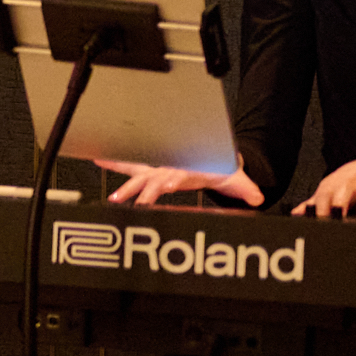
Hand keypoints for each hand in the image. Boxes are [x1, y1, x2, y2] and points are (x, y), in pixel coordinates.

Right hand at [96, 160, 263, 208]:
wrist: (211, 156)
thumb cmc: (220, 167)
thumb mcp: (236, 178)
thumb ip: (246, 189)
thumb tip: (258, 196)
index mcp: (186, 170)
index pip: (176, 175)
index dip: (170, 180)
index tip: (164, 184)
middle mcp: (169, 168)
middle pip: (149, 179)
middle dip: (137, 189)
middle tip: (123, 198)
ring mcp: (158, 169)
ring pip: (135, 174)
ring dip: (122, 184)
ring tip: (111, 196)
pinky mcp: (152, 171)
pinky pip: (129, 167)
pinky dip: (112, 163)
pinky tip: (97, 158)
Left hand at [302, 157, 355, 222]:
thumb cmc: (348, 182)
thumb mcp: (330, 189)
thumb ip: (315, 203)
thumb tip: (296, 214)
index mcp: (336, 183)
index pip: (325, 195)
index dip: (321, 208)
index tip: (320, 222)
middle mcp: (355, 181)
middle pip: (347, 191)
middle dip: (343, 204)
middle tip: (342, 221)